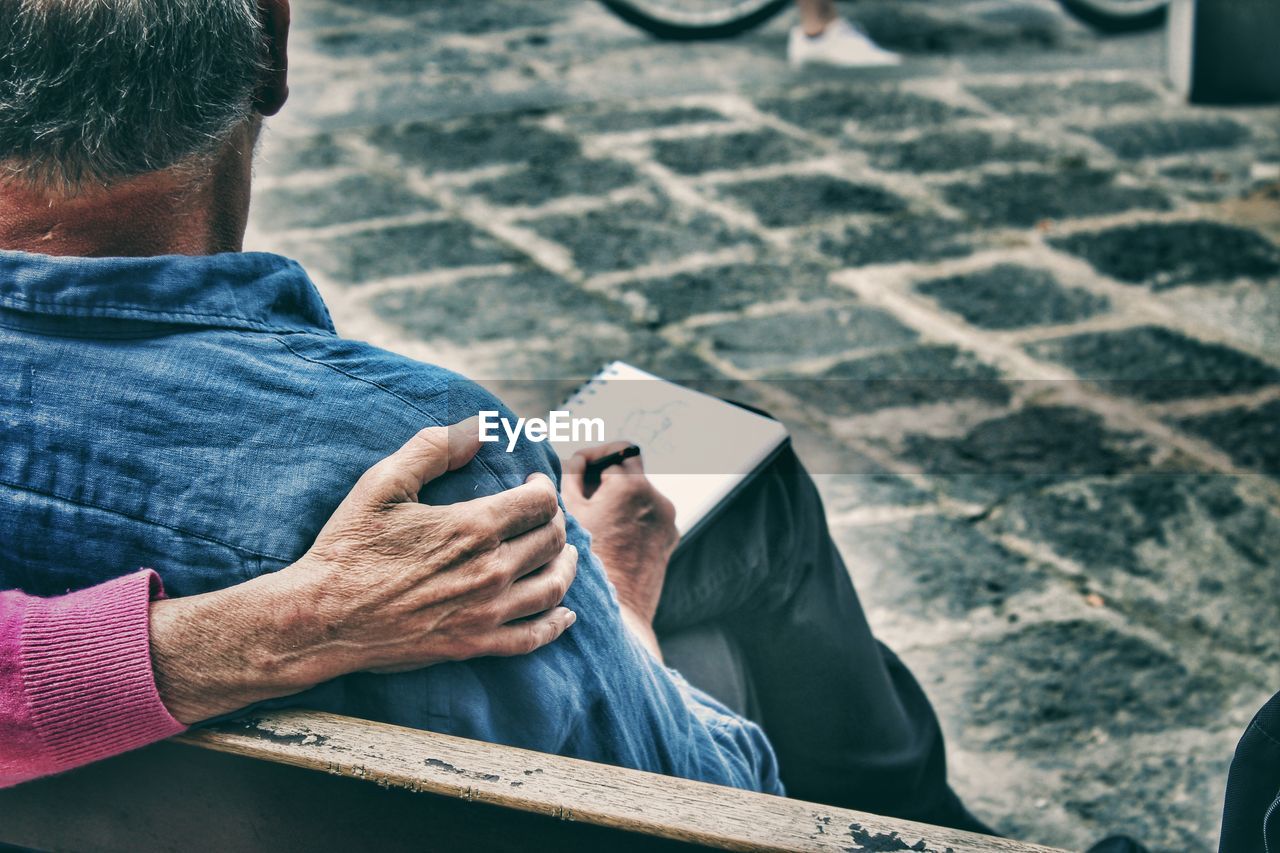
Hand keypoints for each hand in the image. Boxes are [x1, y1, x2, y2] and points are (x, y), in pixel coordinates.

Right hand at [150, 419, 577, 723]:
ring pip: (553, 586)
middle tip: (543, 516)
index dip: (543, 486)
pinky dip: (556, 623)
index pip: (539, 501)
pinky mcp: (475, 644)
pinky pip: (533, 636)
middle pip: (551, 540)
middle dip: (554, 522)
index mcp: (473, 527)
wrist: (323, 617)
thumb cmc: (349, 547)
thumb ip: (431, 450)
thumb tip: (476, 429)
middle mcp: (490, 570)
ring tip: (565, 555)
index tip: (533, 482)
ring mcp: (486, 612)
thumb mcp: (382, 484)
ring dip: (566, 566)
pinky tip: (565, 612)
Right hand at [562, 442, 676, 654]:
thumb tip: (578, 461)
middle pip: (631, 467)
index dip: (595, 454)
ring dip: (618, 496)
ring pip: (640, 492)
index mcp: (631, 487)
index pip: (617, 448)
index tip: (579, 466)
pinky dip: (631, 515)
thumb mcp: (570, 516)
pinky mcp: (670, 537)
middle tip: (582, 490)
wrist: (617, 613)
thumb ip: (572, 477)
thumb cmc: (585, 567)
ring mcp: (667, 519)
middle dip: (607, 474)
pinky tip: (610, 535)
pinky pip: (649, 513)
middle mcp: (657, 499)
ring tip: (593, 518)